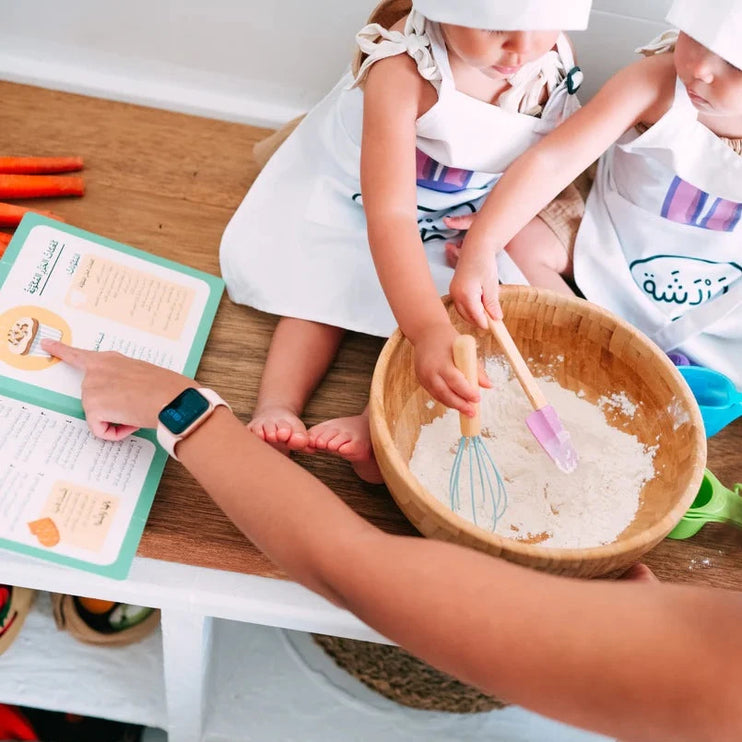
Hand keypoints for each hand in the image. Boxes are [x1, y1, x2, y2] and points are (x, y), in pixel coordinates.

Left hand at [42, 340, 190, 439]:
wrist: (173, 398)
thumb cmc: (169, 388)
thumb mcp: (143, 374)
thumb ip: (125, 380)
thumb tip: (127, 400)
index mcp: (111, 360)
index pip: (80, 355)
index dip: (62, 351)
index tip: (46, 344)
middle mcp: (97, 370)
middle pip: (94, 399)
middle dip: (112, 409)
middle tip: (137, 406)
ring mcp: (92, 388)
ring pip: (99, 416)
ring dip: (118, 420)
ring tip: (139, 411)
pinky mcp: (93, 406)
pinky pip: (100, 430)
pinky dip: (116, 433)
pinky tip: (132, 422)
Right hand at [411, 323, 489, 414]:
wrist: (425, 332)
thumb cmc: (448, 339)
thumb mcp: (464, 349)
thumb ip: (476, 368)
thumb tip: (489, 386)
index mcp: (442, 361)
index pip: (455, 380)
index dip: (466, 391)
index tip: (477, 398)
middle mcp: (430, 370)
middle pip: (445, 392)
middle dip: (460, 404)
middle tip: (472, 412)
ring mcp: (423, 376)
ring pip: (439, 396)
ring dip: (453, 404)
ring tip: (467, 411)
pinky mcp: (421, 380)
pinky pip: (434, 393)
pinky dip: (445, 399)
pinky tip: (456, 403)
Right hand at [449, 241, 502, 329]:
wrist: (475, 248)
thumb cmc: (484, 263)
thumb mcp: (492, 285)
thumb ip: (492, 304)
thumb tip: (496, 319)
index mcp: (466, 294)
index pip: (476, 316)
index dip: (487, 323)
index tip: (497, 327)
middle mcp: (456, 295)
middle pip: (468, 317)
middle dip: (481, 320)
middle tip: (494, 318)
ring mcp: (453, 293)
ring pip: (464, 313)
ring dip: (476, 314)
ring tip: (488, 308)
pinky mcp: (453, 291)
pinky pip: (461, 306)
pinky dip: (471, 308)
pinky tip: (480, 303)